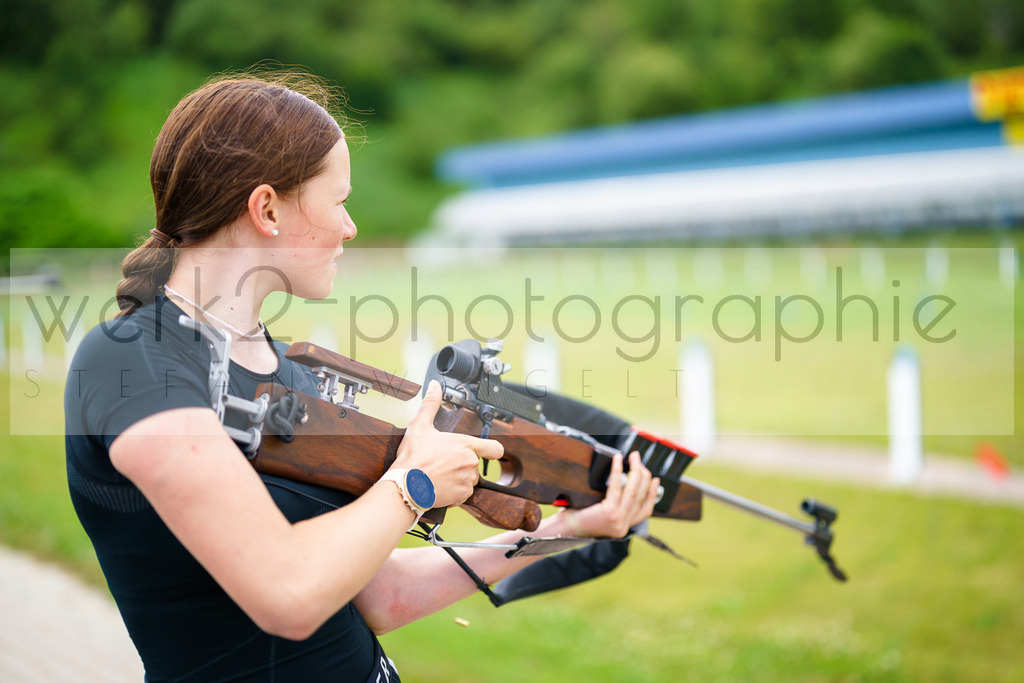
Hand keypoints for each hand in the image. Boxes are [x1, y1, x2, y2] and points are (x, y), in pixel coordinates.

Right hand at [392, 380, 502, 507]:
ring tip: (439, 475)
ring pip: (468, 479)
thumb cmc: (413, 457)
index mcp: (465, 444)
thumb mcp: (419, 426)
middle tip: (442, 463)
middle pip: (474, 464)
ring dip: (458, 478)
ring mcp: (467, 480)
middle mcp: (470, 462)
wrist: (406, 486)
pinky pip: (463, 493)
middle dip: (462, 464)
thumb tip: (434, 385)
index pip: (495, 448)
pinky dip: (454, 491)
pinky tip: (439, 486)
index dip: (491, 450)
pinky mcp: (462, 495)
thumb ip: (430, 404)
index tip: (486, 451)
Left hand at [564, 451, 659, 537]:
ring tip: (634, 458)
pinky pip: (616, 487)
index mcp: (622, 526)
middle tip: (639, 460)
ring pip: (633, 491)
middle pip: (641, 497)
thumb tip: (623, 483)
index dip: (652, 493)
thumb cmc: (577, 519)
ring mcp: (618, 520)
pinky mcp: (610, 513)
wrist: (563, 530)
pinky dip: (618, 471)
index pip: (645, 510)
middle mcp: (623, 525)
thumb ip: (614, 506)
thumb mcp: (601, 515)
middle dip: (643, 475)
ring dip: (635, 471)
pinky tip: (618, 461)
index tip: (654, 480)